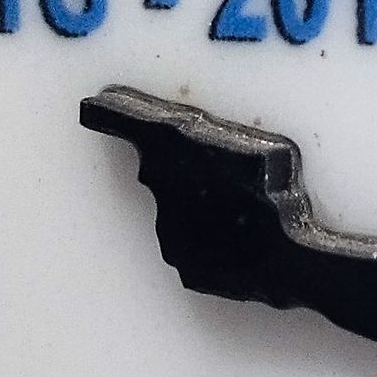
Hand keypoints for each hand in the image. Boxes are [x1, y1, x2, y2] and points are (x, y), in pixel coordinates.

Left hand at [83, 93, 301, 307]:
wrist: (284, 257)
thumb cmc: (274, 194)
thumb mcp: (258, 144)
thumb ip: (221, 138)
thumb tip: (206, 138)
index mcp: (174, 156)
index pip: (131, 127)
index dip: (110, 115)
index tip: (92, 108)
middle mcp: (161, 195)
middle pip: (160, 174)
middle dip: (178, 169)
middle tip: (220, 171)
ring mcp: (171, 236)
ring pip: (177, 213)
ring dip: (199, 208)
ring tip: (243, 210)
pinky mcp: (186, 268)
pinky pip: (194, 248)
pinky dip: (211, 242)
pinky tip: (240, 238)